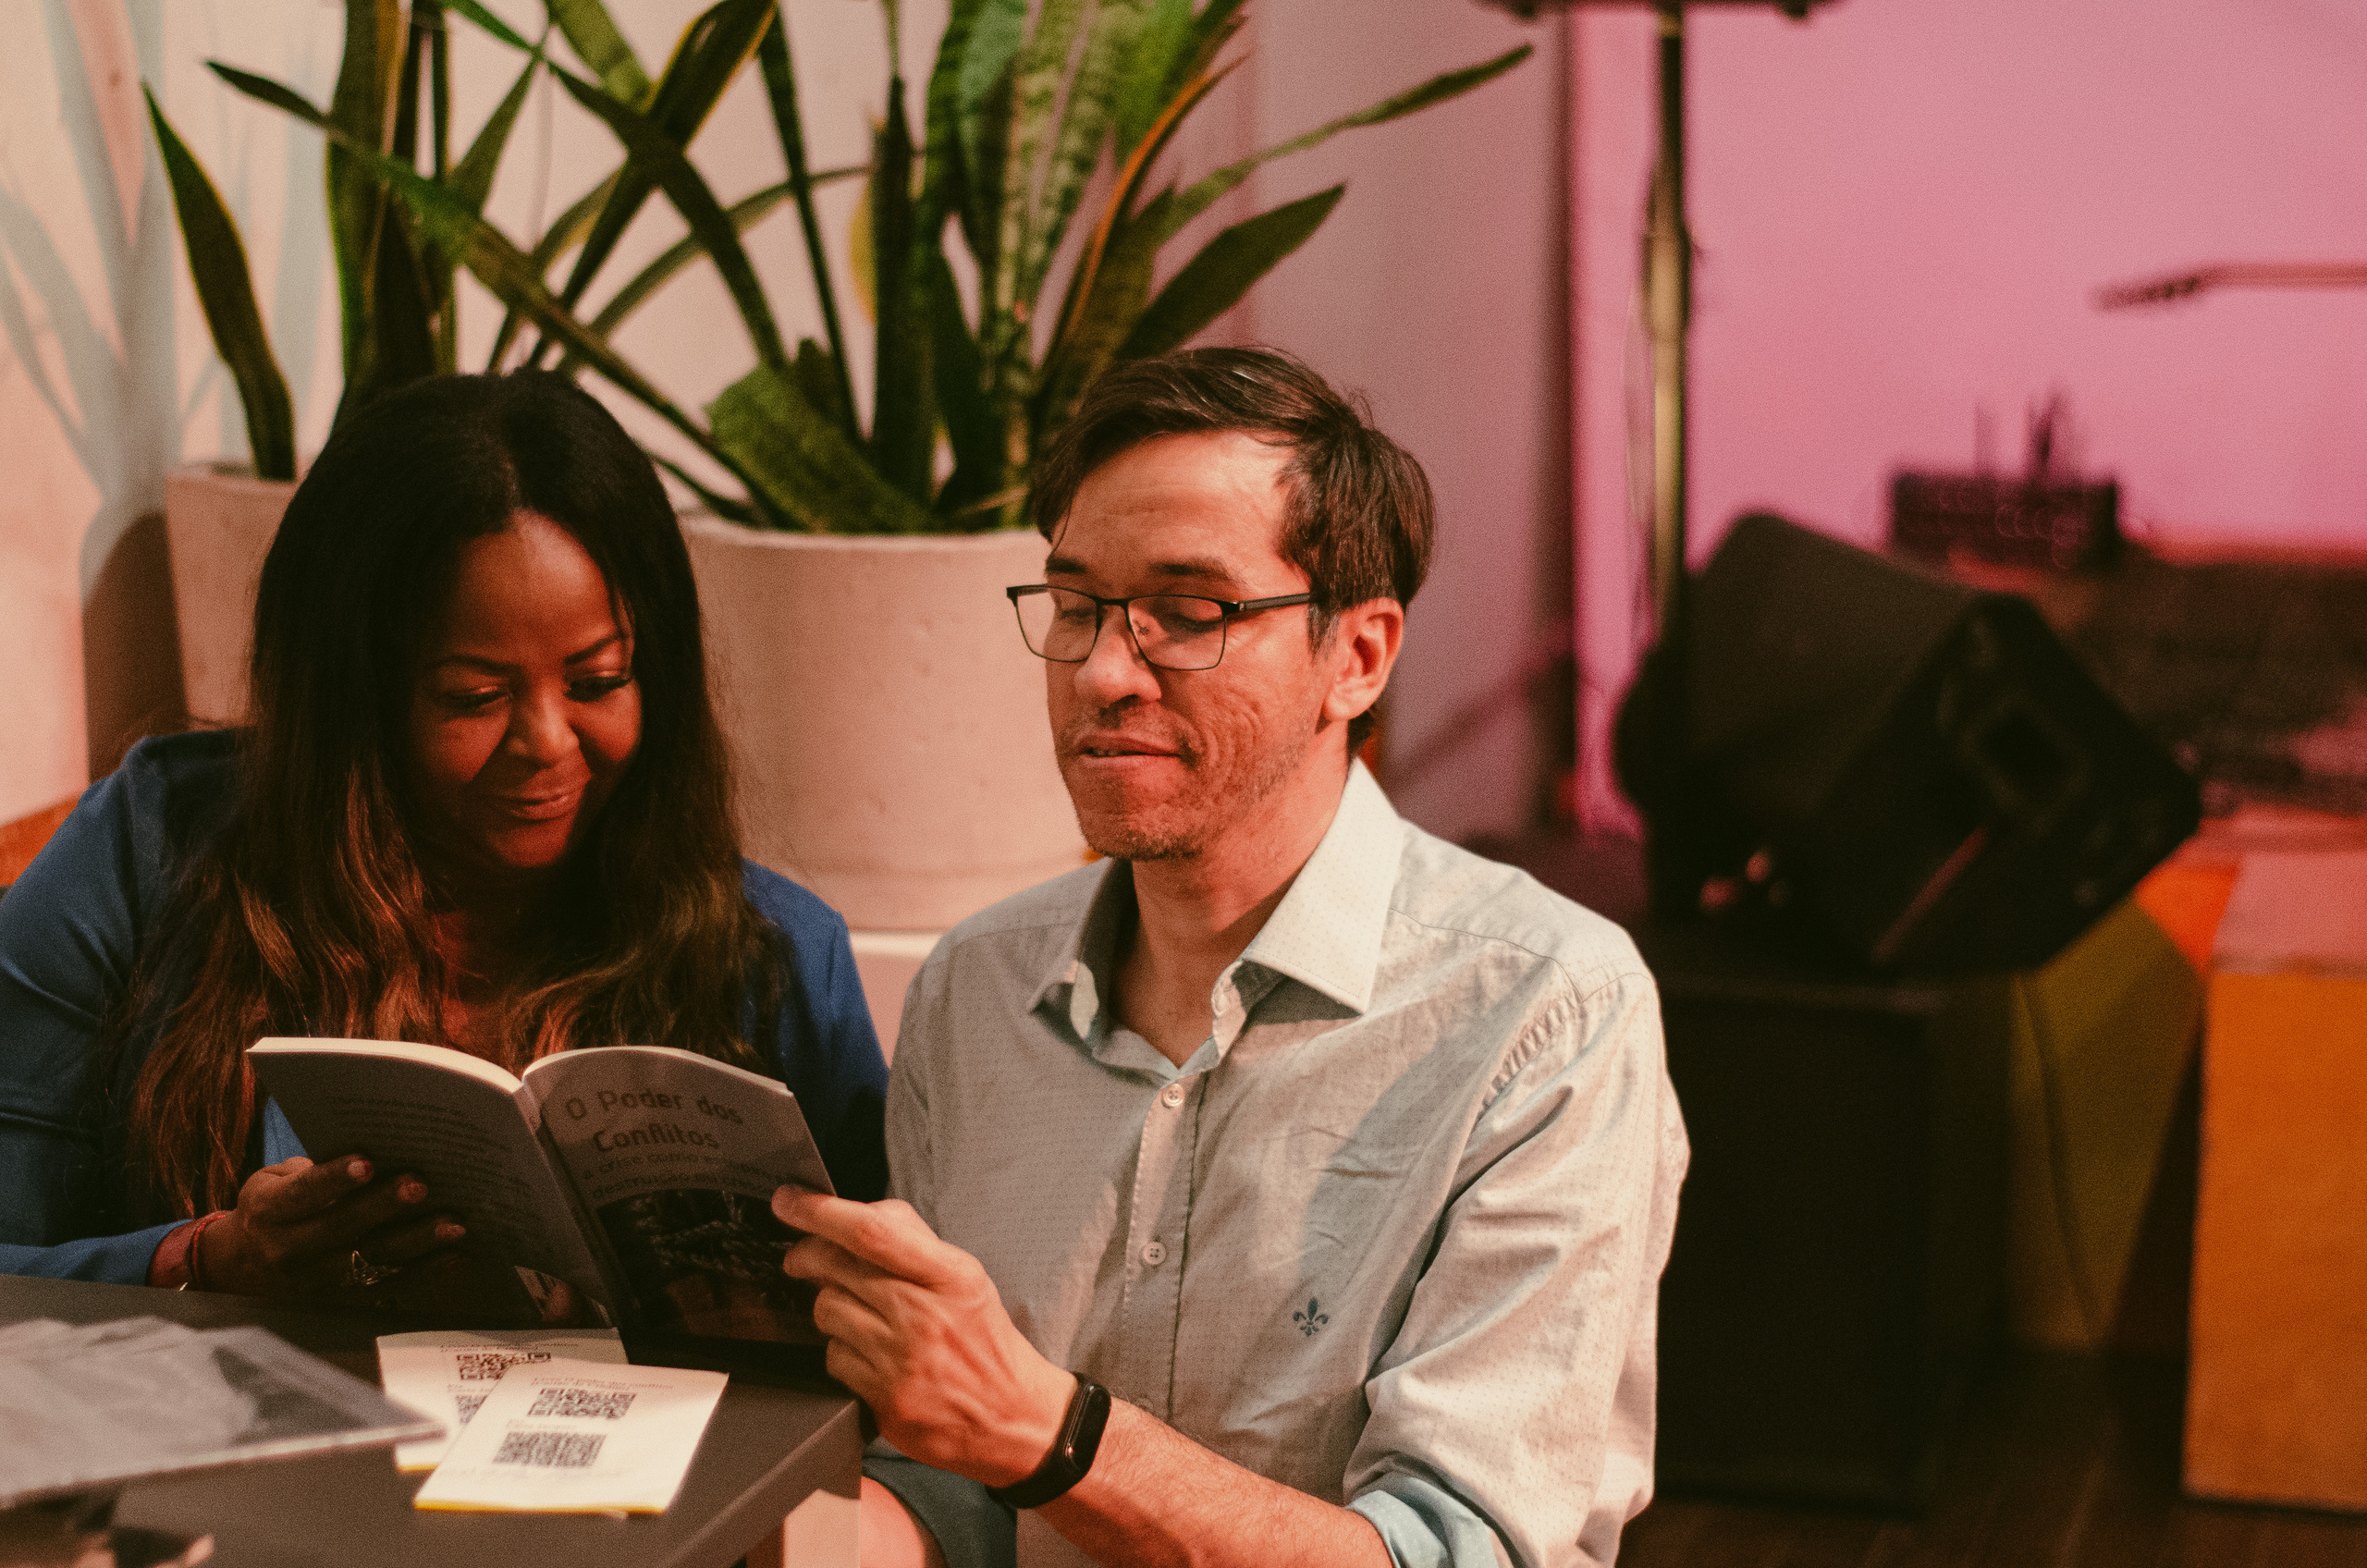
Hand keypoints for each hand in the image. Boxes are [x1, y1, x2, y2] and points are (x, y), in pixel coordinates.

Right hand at [202, 1154, 462, 1305]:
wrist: (240, 1267)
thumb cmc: (272, 1207)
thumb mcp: (272, 1182)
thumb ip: (311, 1171)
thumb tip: (374, 1152)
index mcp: (269, 1212)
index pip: (302, 1195)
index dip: (333, 1179)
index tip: (368, 1162)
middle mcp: (289, 1250)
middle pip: (340, 1229)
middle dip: (383, 1206)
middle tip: (421, 1185)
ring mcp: (315, 1281)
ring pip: (369, 1263)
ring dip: (416, 1243)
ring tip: (454, 1224)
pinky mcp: (340, 1302)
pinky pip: (387, 1290)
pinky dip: (425, 1274)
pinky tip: (456, 1255)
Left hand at [774, 1188, 1073, 1486]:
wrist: (1012, 1418)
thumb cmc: (984, 1341)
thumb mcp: (966, 1278)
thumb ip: (915, 1242)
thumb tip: (859, 1213)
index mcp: (949, 1276)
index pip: (873, 1232)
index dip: (821, 1212)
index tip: (790, 1201)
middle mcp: (924, 1314)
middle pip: (836, 1267)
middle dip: (805, 1255)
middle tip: (801, 1257)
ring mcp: (902, 1360)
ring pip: (826, 1311)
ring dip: (829, 1306)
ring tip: (854, 1313)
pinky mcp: (886, 1400)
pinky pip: (833, 1358)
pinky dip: (840, 1350)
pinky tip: (864, 1353)